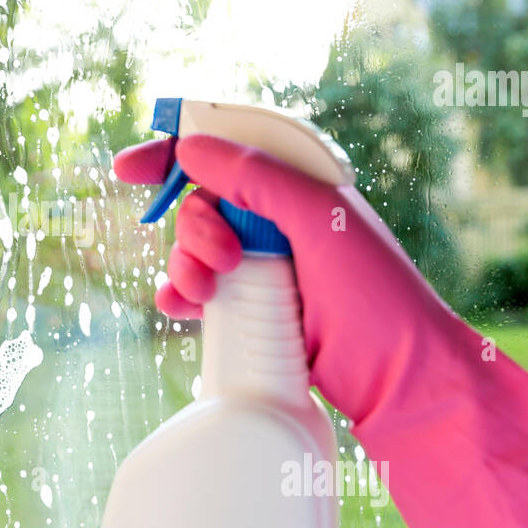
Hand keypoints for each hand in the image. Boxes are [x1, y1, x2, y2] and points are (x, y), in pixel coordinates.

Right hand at [115, 132, 470, 426]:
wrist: (400, 381)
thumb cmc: (377, 297)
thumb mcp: (320, 219)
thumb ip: (256, 177)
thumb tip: (192, 147)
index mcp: (299, 187)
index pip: (228, 152)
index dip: (175, 153)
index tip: (128, 170)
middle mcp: (278, 222)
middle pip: (200, 204)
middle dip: (195, 229)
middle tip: (224, 260)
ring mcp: (264, 268)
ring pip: (193, 250)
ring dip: (185, 267)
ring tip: (210, 294)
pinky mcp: (252, 311)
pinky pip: (196, 293)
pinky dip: (180, 297)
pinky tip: (182, 310)